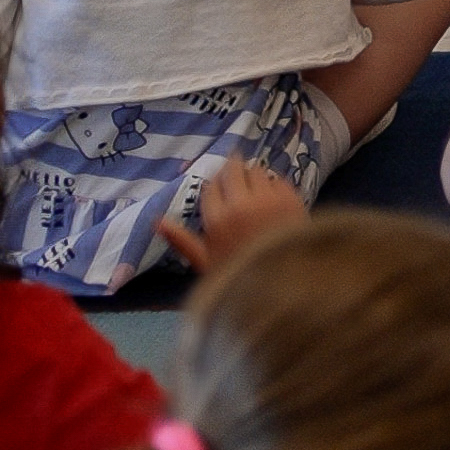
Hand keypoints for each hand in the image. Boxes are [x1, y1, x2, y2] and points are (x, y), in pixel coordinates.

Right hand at [157, 160, 302, 273]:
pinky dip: (273, 183)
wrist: (287, 281)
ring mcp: (269, 198)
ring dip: (252, 174)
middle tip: (235, 170)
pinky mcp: (291, 197)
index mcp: (217, 219)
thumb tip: (157, 221)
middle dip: (232, 168)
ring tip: (253, 185)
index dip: (214, 184)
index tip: (219, 185)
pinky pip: (278, 178)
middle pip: (233, 170)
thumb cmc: (240, 276)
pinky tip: (271, 195)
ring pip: (256, 170)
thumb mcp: (205, 262)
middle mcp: (241, 203)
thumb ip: (181, 239)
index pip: (211, 186)